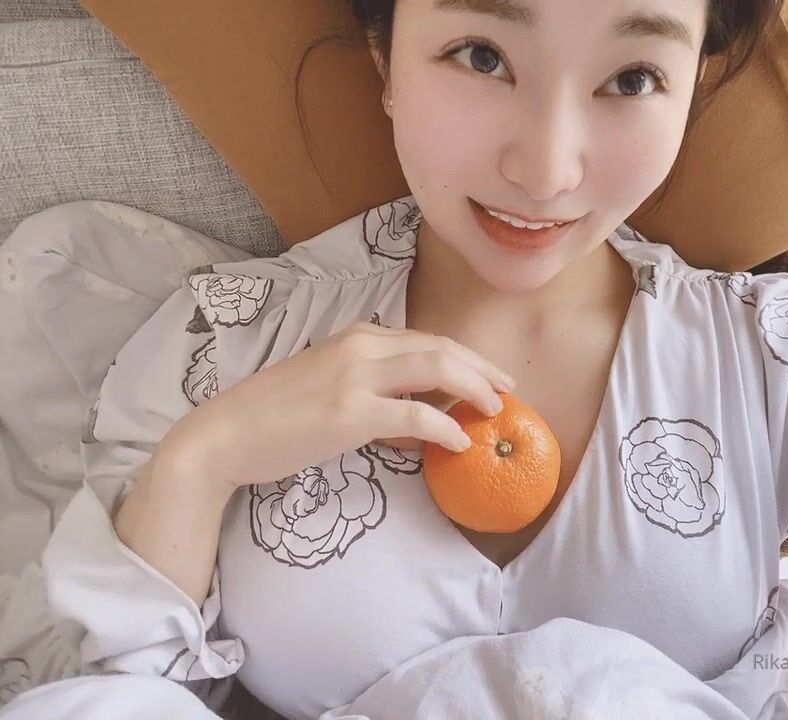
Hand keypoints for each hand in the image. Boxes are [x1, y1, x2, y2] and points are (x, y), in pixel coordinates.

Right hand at [174, 321, 515, 490]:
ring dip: (474, 389)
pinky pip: (415, 415)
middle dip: (481, 368)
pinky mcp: (350, 413)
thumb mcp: (327, 383)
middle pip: (441, 348)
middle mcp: (360, 346)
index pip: (427, 339)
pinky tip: (460, 441)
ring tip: (495, 411)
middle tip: (507, 391)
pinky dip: (446, 426)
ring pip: (436, 370)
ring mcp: (355, 377)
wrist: (226, 435)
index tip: (490, 377)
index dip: (467, 358)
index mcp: (356, 336)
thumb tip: (416, 412)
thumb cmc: (274, 414)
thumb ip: (371, 386)